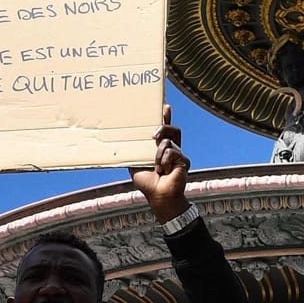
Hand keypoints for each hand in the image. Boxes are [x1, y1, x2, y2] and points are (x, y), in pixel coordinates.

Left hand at [131, 105, 189, 221]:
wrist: (159, 196)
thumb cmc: (147, 182)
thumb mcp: (135, 163)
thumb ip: (133, 151)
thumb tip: (119, 141)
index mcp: (160, 148)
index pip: (165, 129)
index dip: (166, 117)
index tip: (165, 106)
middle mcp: (171, 149)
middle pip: (172, 129)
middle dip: (163, 127)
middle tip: (154, 135)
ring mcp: (178, 154)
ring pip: (170, 141)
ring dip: (159, 153)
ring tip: (157, 166)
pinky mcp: (184, 160)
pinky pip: (173, 152)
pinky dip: (165, 160)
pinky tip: (164, 170)